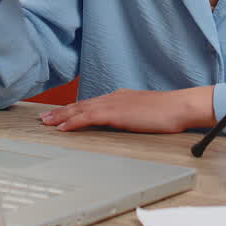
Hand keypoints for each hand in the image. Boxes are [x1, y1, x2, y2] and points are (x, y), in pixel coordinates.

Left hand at [39, 87, 214, 133]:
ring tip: (46, 123)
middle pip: (81, 105)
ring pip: (80, 110)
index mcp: (121, 98)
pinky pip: (88, 118)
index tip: (61, 114)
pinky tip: (63, 128)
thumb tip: (126, 124)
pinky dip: (73, 122)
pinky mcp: (115, 113)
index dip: (74, 109)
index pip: (92, 104)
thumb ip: (132, 117)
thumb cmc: (169, 112)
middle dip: (61, 112)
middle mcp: (113, 98)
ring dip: (61, 117)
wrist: (180, 106)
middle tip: (45, 118)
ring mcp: (113, 104)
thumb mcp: (146, 113)